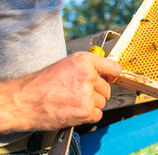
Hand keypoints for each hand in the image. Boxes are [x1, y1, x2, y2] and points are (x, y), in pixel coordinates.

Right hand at [0, 52, 120, 132]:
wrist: (23, 101)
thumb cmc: (40, 84)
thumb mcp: (66, 65)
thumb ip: (87, 67)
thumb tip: (104, 73)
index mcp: (84, 60)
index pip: (113, 67)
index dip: (112, 75)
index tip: (110, 78)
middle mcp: (88, 75)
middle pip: (107, 88)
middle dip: (96, 93)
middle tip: (78, 94)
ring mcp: (87, 94)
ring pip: (102, 102)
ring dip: (91, 104)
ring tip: (72, 101)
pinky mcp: (85, 111)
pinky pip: (98, 114)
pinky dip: (88, 116)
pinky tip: (74, 110)